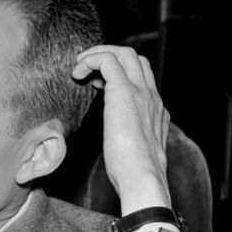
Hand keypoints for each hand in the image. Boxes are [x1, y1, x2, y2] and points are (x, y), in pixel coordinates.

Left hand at [72, 46, 171, 213]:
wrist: (142, 178)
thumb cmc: (133, 174)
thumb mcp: (134, 151)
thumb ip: (129, 138)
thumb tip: (116, 140)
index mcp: (155, 110)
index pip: (142, 77)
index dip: (118, 73)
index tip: (96, 83)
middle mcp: (151, 97)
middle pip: (135, 58)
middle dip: (109, 55)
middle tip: (85, 67)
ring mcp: (140, 92)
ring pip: (125, 53)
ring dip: (98, 54)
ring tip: (79, 66)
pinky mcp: (123, 93)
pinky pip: (107, 61)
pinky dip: (90, 60)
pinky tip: (76, 74)